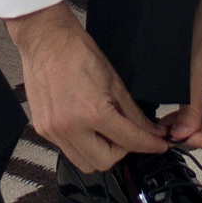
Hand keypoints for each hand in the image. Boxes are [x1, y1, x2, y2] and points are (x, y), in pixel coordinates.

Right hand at [6, 1, 169, 172]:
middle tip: (126, 135)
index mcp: (92, 112)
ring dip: (99, 153)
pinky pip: (67, 150)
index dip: (149, 145)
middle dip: (121, 151)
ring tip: (103, 131)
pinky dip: (81, 144)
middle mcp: (69, 127)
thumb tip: (151, 131)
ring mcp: (52, 131)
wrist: (45, 39)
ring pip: (84, 162)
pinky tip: (85, 125)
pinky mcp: (42, 129)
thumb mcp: (114, 81)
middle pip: (104, 163)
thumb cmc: (78, 52)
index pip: (128, 141)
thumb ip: (133, 113)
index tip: (159, 145)